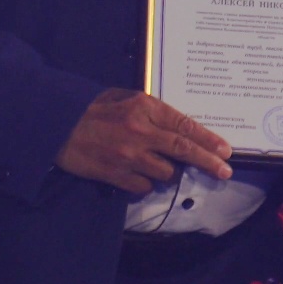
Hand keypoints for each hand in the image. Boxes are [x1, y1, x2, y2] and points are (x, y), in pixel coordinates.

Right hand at [54, 88, 233, 193]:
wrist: (57, 126)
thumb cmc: (93, 108)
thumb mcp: (124, 97)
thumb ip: (152, 110)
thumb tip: (180, 126)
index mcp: (144, 107)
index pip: (184, 125)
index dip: (207, 139)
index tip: (225, 150)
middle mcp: (140, 131)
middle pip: (183, 151)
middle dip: (208, 162)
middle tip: (225, 171)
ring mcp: (128, 155)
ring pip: (166, 172)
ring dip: (167, 170)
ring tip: (154, 162)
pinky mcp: (115, 174)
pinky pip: (144, 186)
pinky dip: (146, 182)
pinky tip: (136, 172)